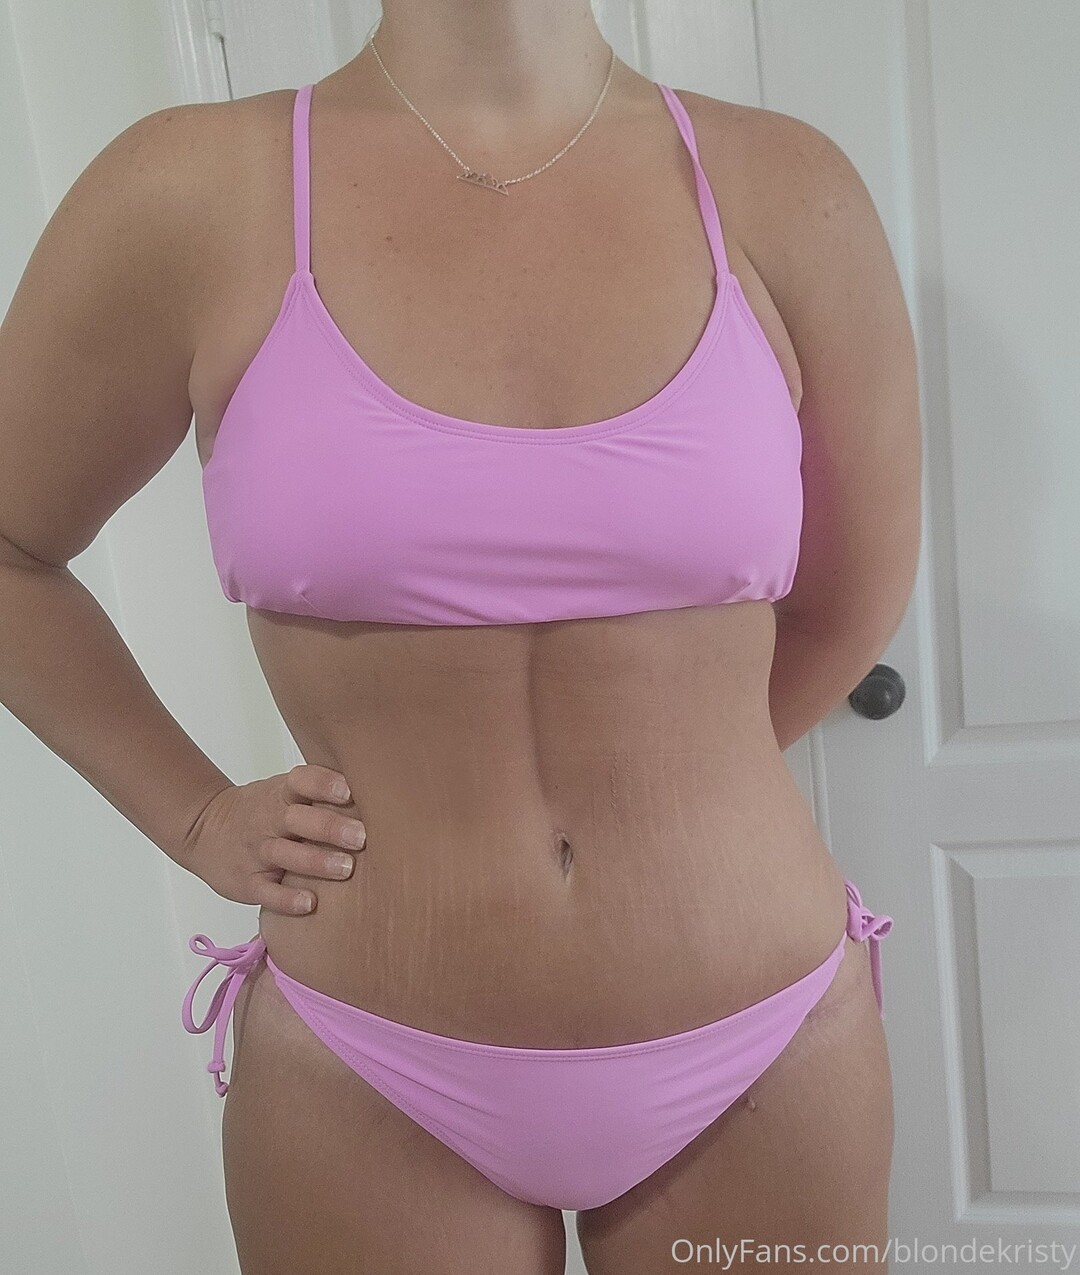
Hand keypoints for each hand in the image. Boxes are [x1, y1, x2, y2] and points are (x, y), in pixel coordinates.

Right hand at [182, 764, 366, 915]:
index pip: (302, 781)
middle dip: (330, 827)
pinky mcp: (247, 882)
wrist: (204, 829)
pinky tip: (310, 903)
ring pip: (285, 855)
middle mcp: (269, 820)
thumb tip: (379, 789)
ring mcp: (256, 851)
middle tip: (362, 837)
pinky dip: (286, 899)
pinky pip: (266, 892)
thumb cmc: (262, 810)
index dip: (324, 784)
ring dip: (316, 862)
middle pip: (297, 819)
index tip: (349, 791)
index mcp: (281, 793)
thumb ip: (320, 790)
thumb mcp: (283, 790)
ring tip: (346, 869)